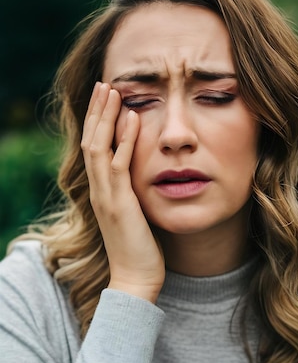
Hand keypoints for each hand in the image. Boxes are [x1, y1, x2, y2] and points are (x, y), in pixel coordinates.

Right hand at [81, 82, 164, 303]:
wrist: (135, 278)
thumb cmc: (140, 248)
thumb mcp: (134, 213)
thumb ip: (132, 191)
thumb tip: (142, 174)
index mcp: (102, 190)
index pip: (94, 147)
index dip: (98, 121)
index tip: (106, 98)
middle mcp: (98, 189)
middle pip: (90, 140)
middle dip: (97, 111)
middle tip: (104, 83)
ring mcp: (106, 196)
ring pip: (98, 147)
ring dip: (105, 117)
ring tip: (113, 90)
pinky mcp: (119, 204)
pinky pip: (119, 165)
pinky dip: (124, 139)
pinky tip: (132, 118)